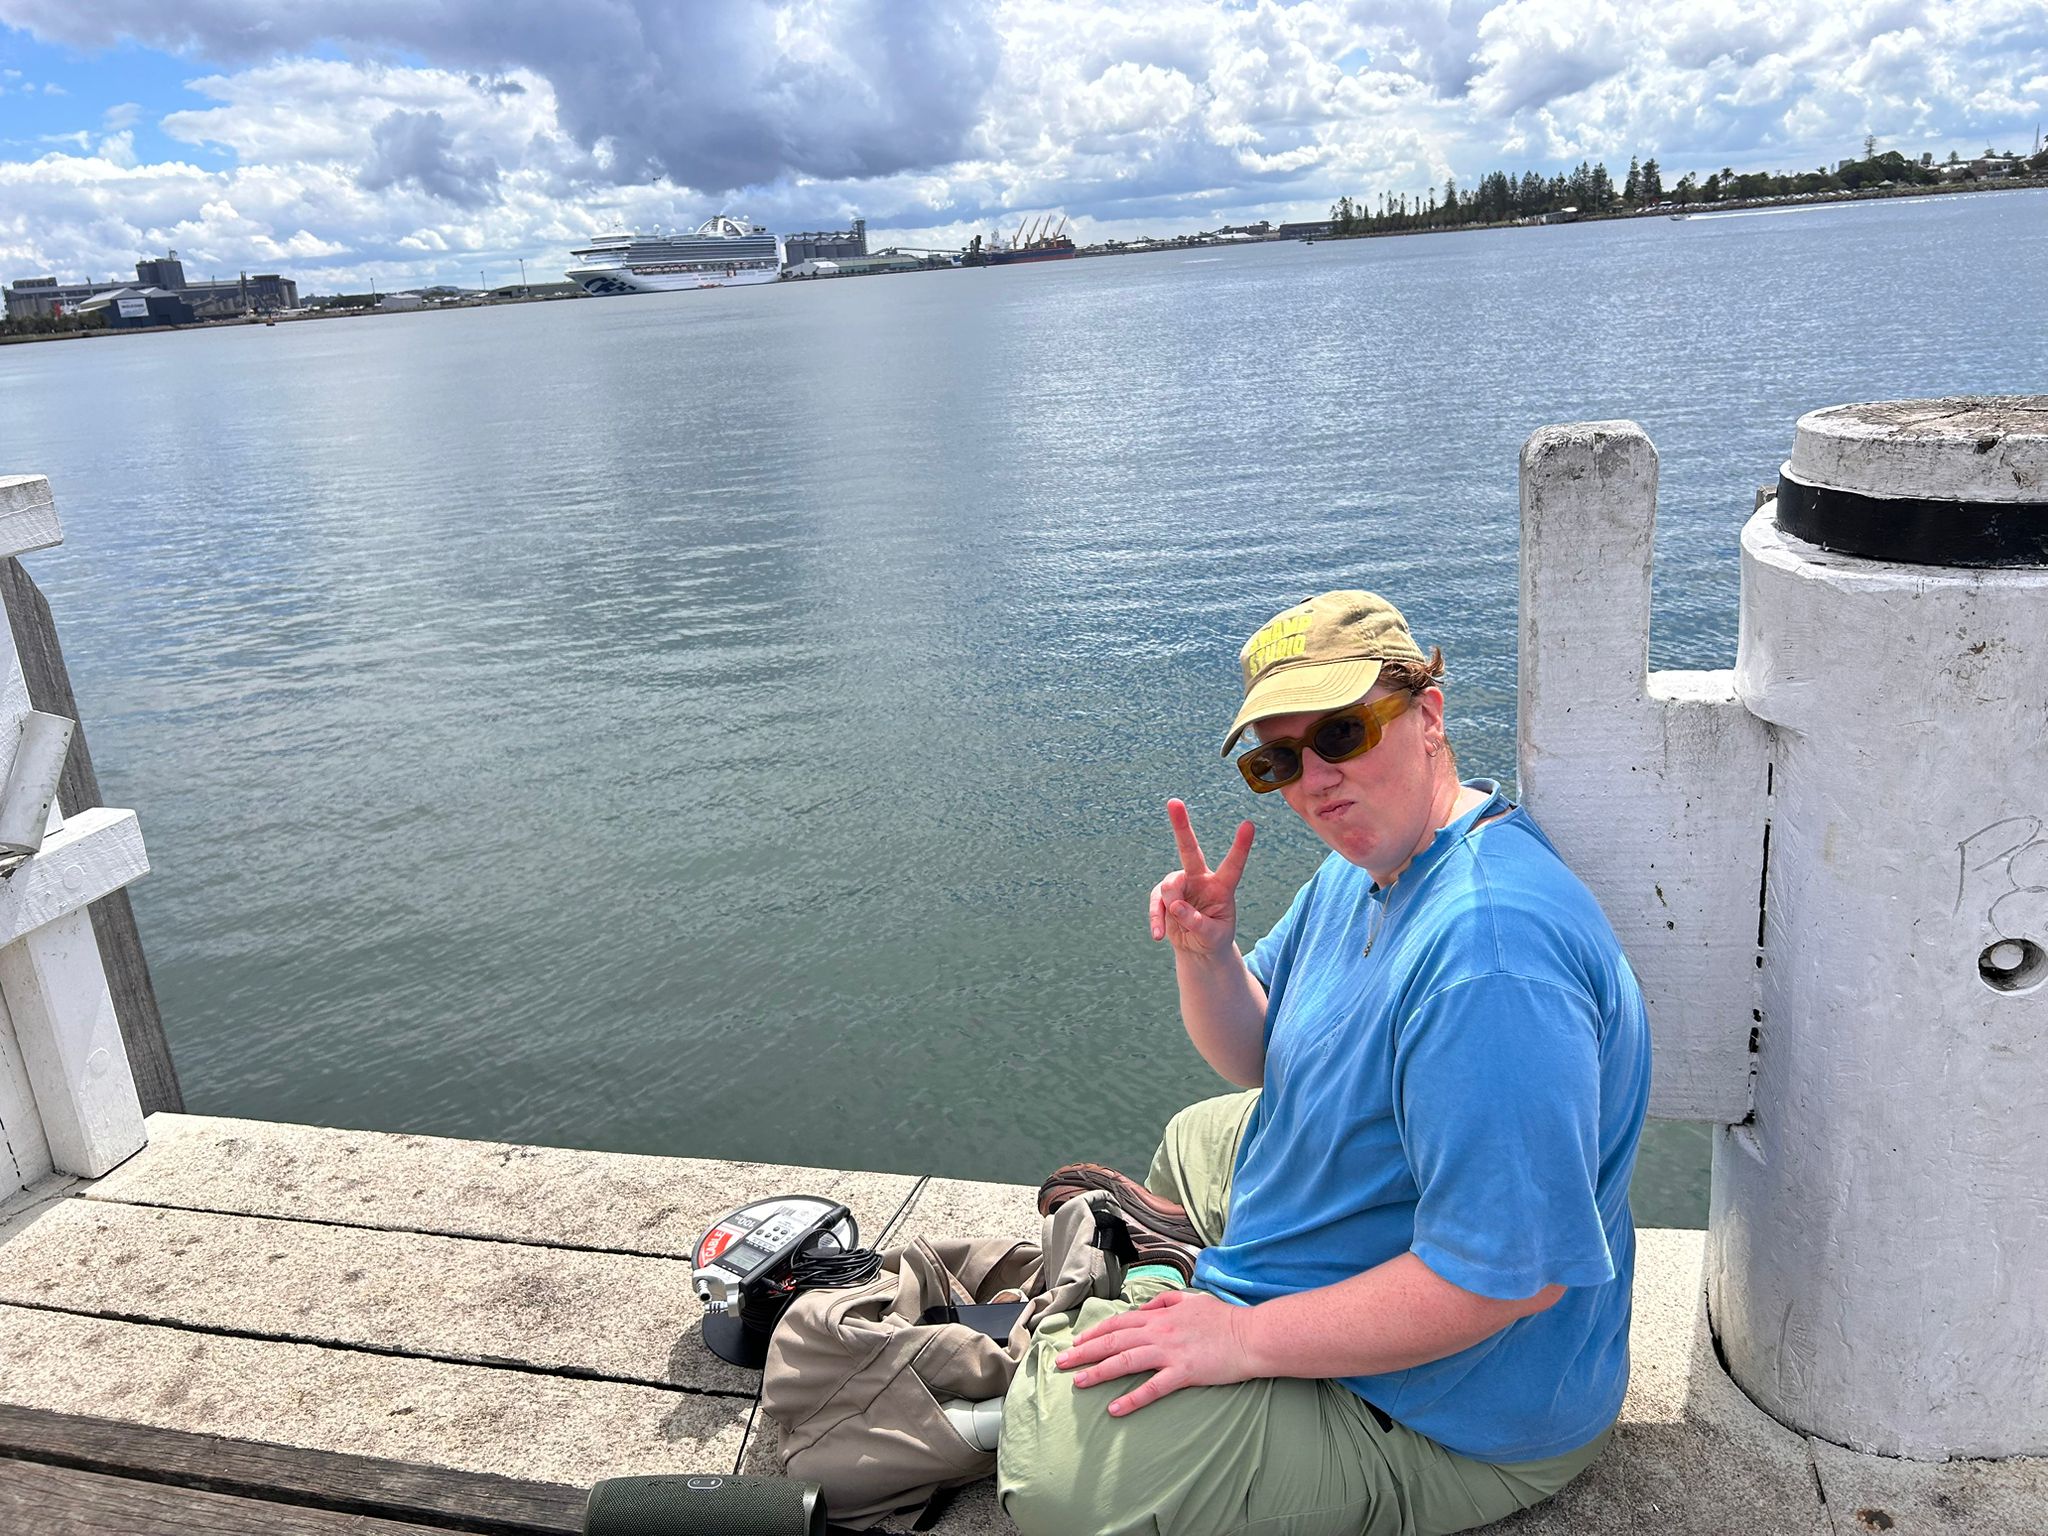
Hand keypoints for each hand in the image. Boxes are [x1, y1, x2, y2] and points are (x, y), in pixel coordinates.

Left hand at [1055, 1288, 1258, 1414]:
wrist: (1250, 1335)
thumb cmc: (1223, 1319)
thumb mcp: (1190, 1300)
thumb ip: (1164, 1302)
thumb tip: (1143, 1309)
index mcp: (1159, 1316)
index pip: (1118, 1323)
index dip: (1095, 1333)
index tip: (1077, 1343)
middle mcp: (1159, 1332)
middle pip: (1113, 1341)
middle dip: (1084, 1352)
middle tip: (1062, 1363)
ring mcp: (1170, 1353)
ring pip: (1125, 1362)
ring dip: (1099, 1372)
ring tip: (1079, 1383)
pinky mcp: (1183, 1373)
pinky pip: (1152, 1388)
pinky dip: (1131, 1398)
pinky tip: (1115, 1408)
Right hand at [1148, 800, 1253, 959]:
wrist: (1199, 949)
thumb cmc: (1214, 938)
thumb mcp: (1212, 936)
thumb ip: (1197, 922)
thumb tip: (1175, 906)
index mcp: (1223, 887)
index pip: (1233, 865)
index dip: (1241, 846)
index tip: (1249, 825)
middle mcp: (1201, 879)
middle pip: (1190, 850)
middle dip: (1181, 826)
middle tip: (1173, 802)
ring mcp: (1182, 886)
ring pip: (1170, 884)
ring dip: (1171, 904)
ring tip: (1175, 922)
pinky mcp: (1165, 896)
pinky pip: (1157, 902)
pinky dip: (1156, 918)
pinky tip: (1159, 935)